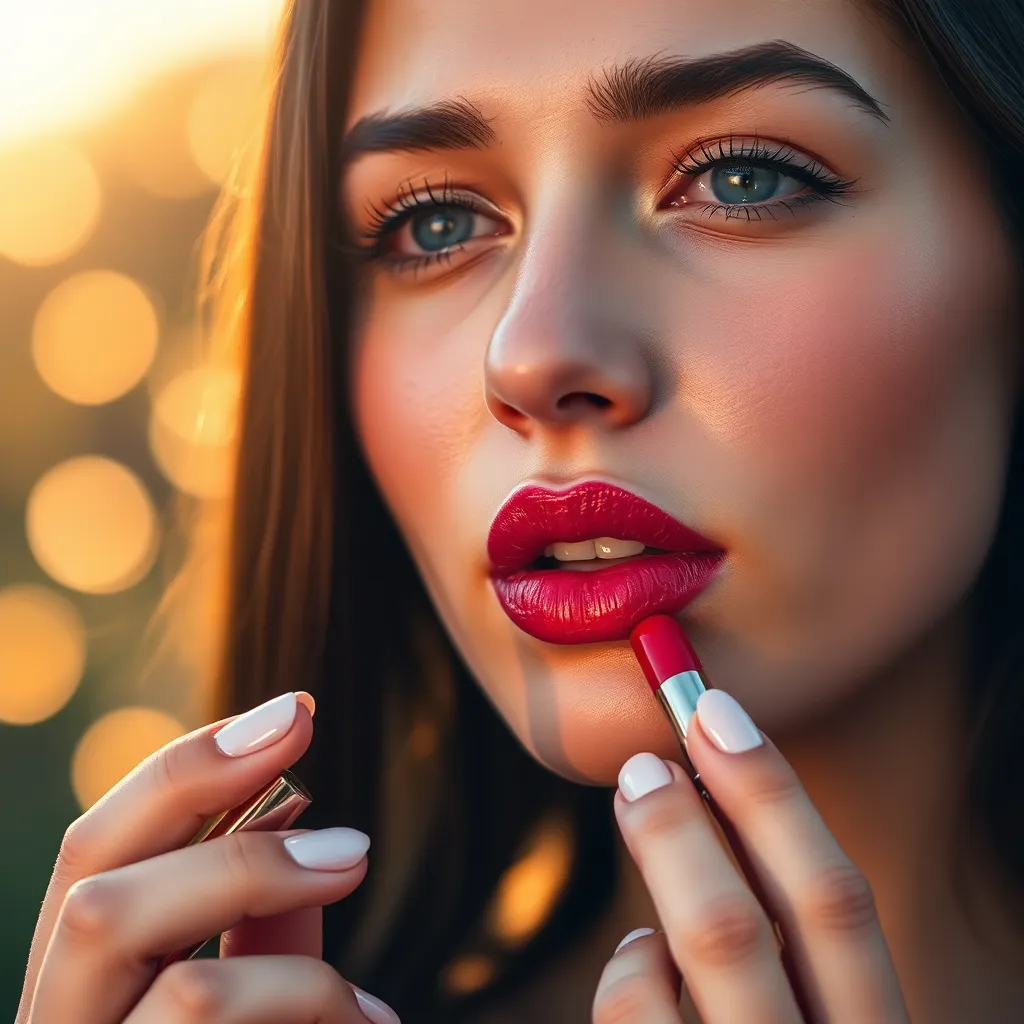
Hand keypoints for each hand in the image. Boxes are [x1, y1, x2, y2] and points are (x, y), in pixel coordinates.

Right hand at [16, 691, 398, 1023]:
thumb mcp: (258, 1012)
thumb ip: (261, 937)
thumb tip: (291, 816)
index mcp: (88, 987)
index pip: (95, 851)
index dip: (183, 769)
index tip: (288, 711)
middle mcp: (60, 1017)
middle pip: (84, 866)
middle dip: (196, 785)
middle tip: (301, 736)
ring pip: (111, 917)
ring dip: (257, 871)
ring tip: (358, 860)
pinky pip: (195, 1008)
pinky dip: (302, 989)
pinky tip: (372, 1019)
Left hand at [593, 689, 909, 1022]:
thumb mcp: (816, 1007)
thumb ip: (794, 942)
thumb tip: (714, 801)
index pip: (841, 906)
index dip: (777, 798)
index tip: (715, 712)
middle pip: (761, 922)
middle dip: (693, 825)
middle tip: (644, 759)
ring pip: (709, 945)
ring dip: (663, 855)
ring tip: (636, 815)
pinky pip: (636, 1012)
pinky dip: (630, 966)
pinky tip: (641, 957)